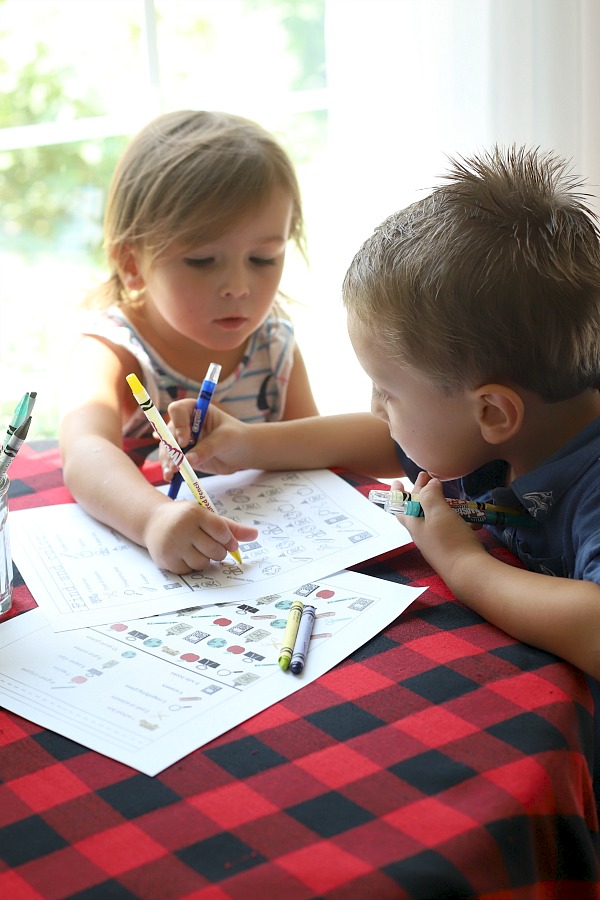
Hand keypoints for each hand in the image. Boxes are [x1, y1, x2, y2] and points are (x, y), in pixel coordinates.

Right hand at [143, 498, 257, 573]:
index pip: (222, 532)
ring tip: (197, 549)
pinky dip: (191, 566)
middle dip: (218, 552)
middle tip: (211, 546)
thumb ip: (231, 527)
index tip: (228, 542)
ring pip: (203, 563)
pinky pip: (189, 571)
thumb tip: (255, 535)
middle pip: (215, 551)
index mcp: (195, 513)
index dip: (229, 540)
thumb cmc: (186, 519)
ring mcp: (173, 545)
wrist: (153, 521)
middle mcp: (182, 528)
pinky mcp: (166, 560)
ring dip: (205, 560)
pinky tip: (185, 554)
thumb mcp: (207, 517)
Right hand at [164, 400, 255, 477]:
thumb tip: (188, 460)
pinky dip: (170, 469)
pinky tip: (170, 477)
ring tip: (171, 473)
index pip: (177, 411)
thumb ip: (207, 448)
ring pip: (167, 448)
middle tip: (176, 464)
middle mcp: (184, 423)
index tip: (184, 441)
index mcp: (194, 409)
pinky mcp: (183, 455)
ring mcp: (182, 440)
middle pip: (168, 432)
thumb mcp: (224, 439)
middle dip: (170, 449)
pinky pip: (172, 461)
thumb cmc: (236, 437)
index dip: (178, 424)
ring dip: (168, 461)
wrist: (242, 452)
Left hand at [396, 472, 486, 583]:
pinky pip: (452, 528)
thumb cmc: (450, 540)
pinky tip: (472, 519)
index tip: (397, 482)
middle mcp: (422, 534)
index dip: (397, 493)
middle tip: (427, 478)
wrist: (468, 571)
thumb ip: (431, 495)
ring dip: (443, 505)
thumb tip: (429, 484)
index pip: (399, 507)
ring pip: (435, 518)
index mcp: (414, 524)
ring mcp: (436, 542)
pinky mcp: (451, 547)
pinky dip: (459, 520)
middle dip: (422, 492)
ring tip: (453, 497)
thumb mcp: (438, 512)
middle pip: (417, 510)